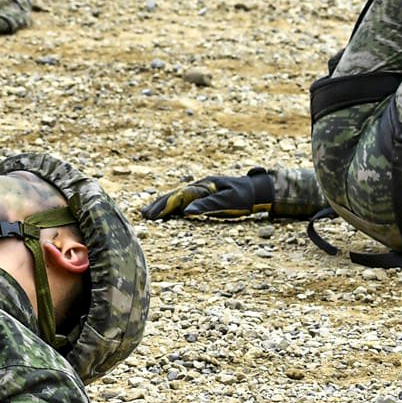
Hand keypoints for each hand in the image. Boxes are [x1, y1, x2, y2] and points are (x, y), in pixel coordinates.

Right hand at [143, 169, 281, 220]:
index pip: (179, 197)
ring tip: (148, 212)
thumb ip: (206, 206)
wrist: (258, 189)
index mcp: (203, 186)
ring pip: (178, 196)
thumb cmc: (244, 197)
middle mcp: (200, 185)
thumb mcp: (227, 202)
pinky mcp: (204, 194)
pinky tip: (167, 209)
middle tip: (143, 215)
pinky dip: (173, 204)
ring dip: (162, 203)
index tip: (152, 216)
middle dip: (158, 205)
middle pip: (174, 195)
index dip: (165, 207)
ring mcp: (201, 189)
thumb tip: (186, 212)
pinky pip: (184, 199)